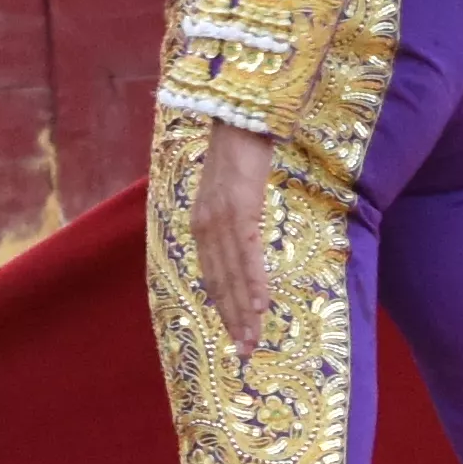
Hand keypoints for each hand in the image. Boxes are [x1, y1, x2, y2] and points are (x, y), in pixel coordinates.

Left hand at [191, 124, 276, 349]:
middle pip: (219, 282)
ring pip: (232, 274)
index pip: (212, 275)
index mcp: (201, 223)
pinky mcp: (239, 208)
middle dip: (232, 320)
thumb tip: (246, 238)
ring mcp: (220, 217)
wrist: (242, 111)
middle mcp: (205, 224)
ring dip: (244, 310)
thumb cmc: (243, 148)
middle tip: (244, 352)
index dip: (223, 307)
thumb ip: (234, 215)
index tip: (234, 334)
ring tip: (253, 339)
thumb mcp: (232, 188)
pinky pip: (247, 253)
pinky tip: (261, 305)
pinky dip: (254, 281)